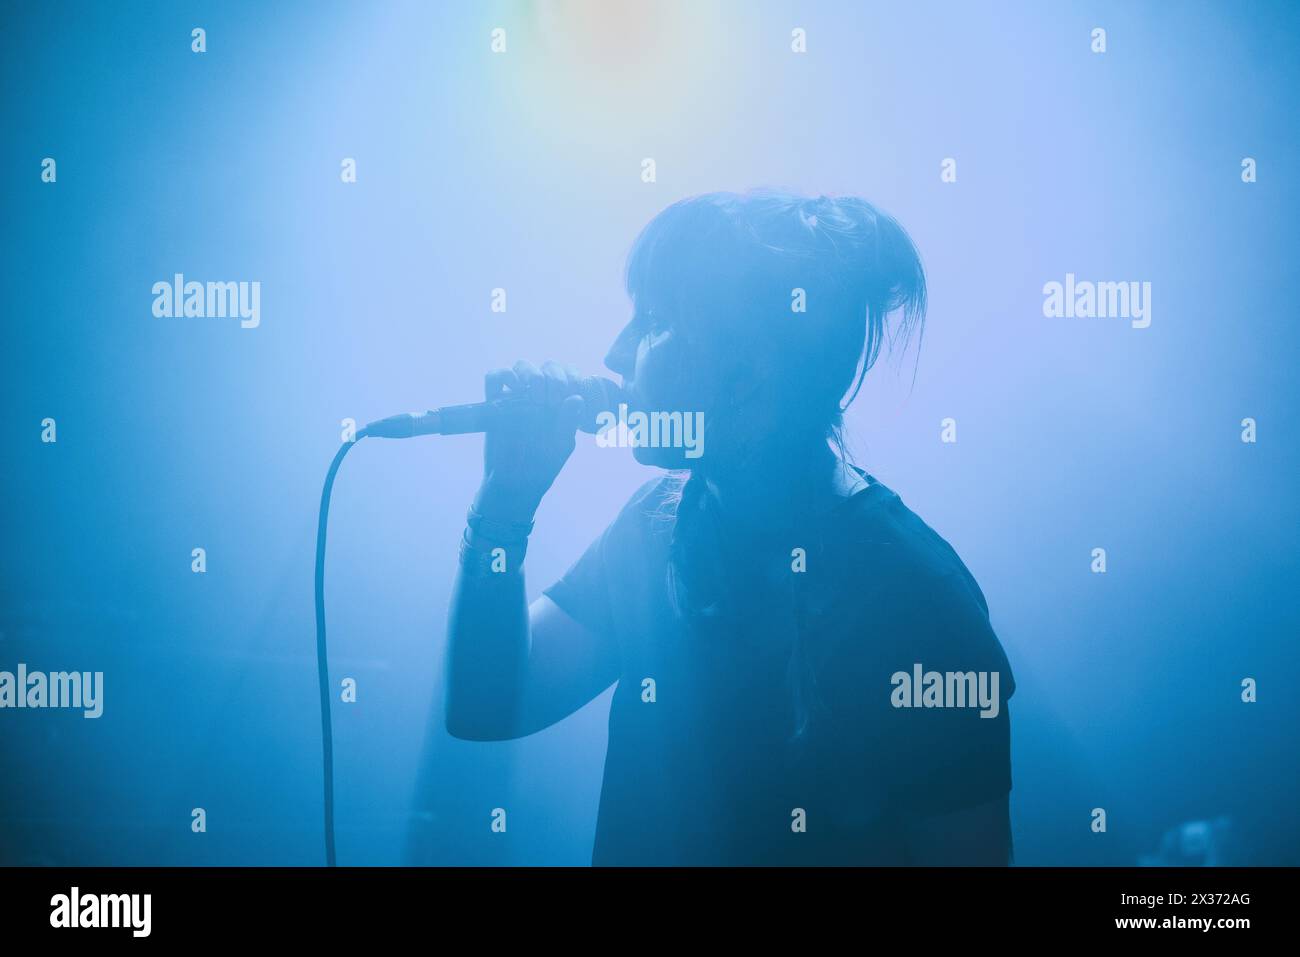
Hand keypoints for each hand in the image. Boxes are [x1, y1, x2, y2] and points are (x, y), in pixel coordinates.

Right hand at [473, 360, 586, 523]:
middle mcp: (540, 395)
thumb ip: (568, 422)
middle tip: (553, 399)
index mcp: (561, 401)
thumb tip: (577, 397)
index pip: (569, 374)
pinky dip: (503, 375)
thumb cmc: (542, 465)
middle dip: (554, 376)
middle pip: (547, 366)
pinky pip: (494, 378)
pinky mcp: (495, 403)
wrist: (515, 483)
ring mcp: (517, 397)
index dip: (572, 376)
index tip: (572, 390)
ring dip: (532, 374)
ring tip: (536, 396)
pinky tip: (515, 388)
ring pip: (522, 366)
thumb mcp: (561, 445)